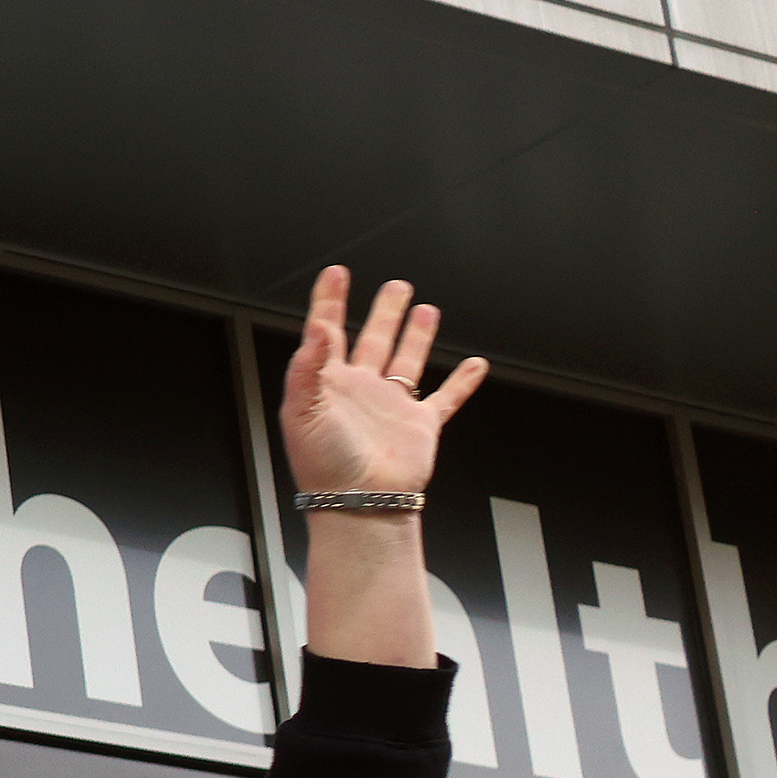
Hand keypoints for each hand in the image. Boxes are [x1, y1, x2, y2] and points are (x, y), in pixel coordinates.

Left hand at [281, 264, 487, 496]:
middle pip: (373, 339)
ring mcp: (391, 407)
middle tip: (395, 287)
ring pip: (407, 361)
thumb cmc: (324, 466)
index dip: (329, 302)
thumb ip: (308, 366)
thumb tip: (317, 328)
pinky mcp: (419, 426)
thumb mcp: (301, 411)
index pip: (326, 333)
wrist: (359, 503)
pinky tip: (474, 365)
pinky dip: (462, 383)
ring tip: (424, 309)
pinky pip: (445, 398)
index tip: (336, 274)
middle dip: (383, 312)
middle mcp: (360, 391)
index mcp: (326, 384)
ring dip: (416, 335)